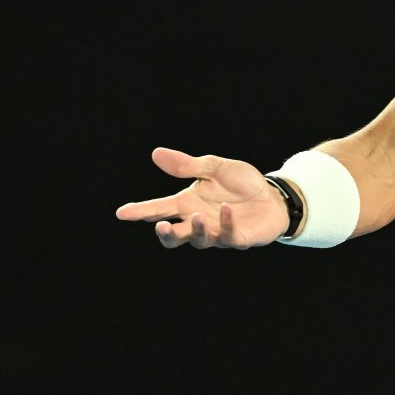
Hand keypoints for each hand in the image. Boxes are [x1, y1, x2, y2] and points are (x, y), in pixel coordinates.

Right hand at [115, 147, 287, 248]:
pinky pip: (229, 236)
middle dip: (166, 234)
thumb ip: (186, 165)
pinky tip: (227, 209)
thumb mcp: (214, 168)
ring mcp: (218, 232)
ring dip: (197, 230)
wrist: (273, 195)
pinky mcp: (238, 238)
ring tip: (198, 216)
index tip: (121, 213)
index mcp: (187, 203)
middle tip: (160, 226)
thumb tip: (156, 154)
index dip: (140, 211)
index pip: (159, 209)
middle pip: (175, 236)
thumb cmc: (241, 183)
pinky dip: (226, 223)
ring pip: (199, 240)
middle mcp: (199, 221)